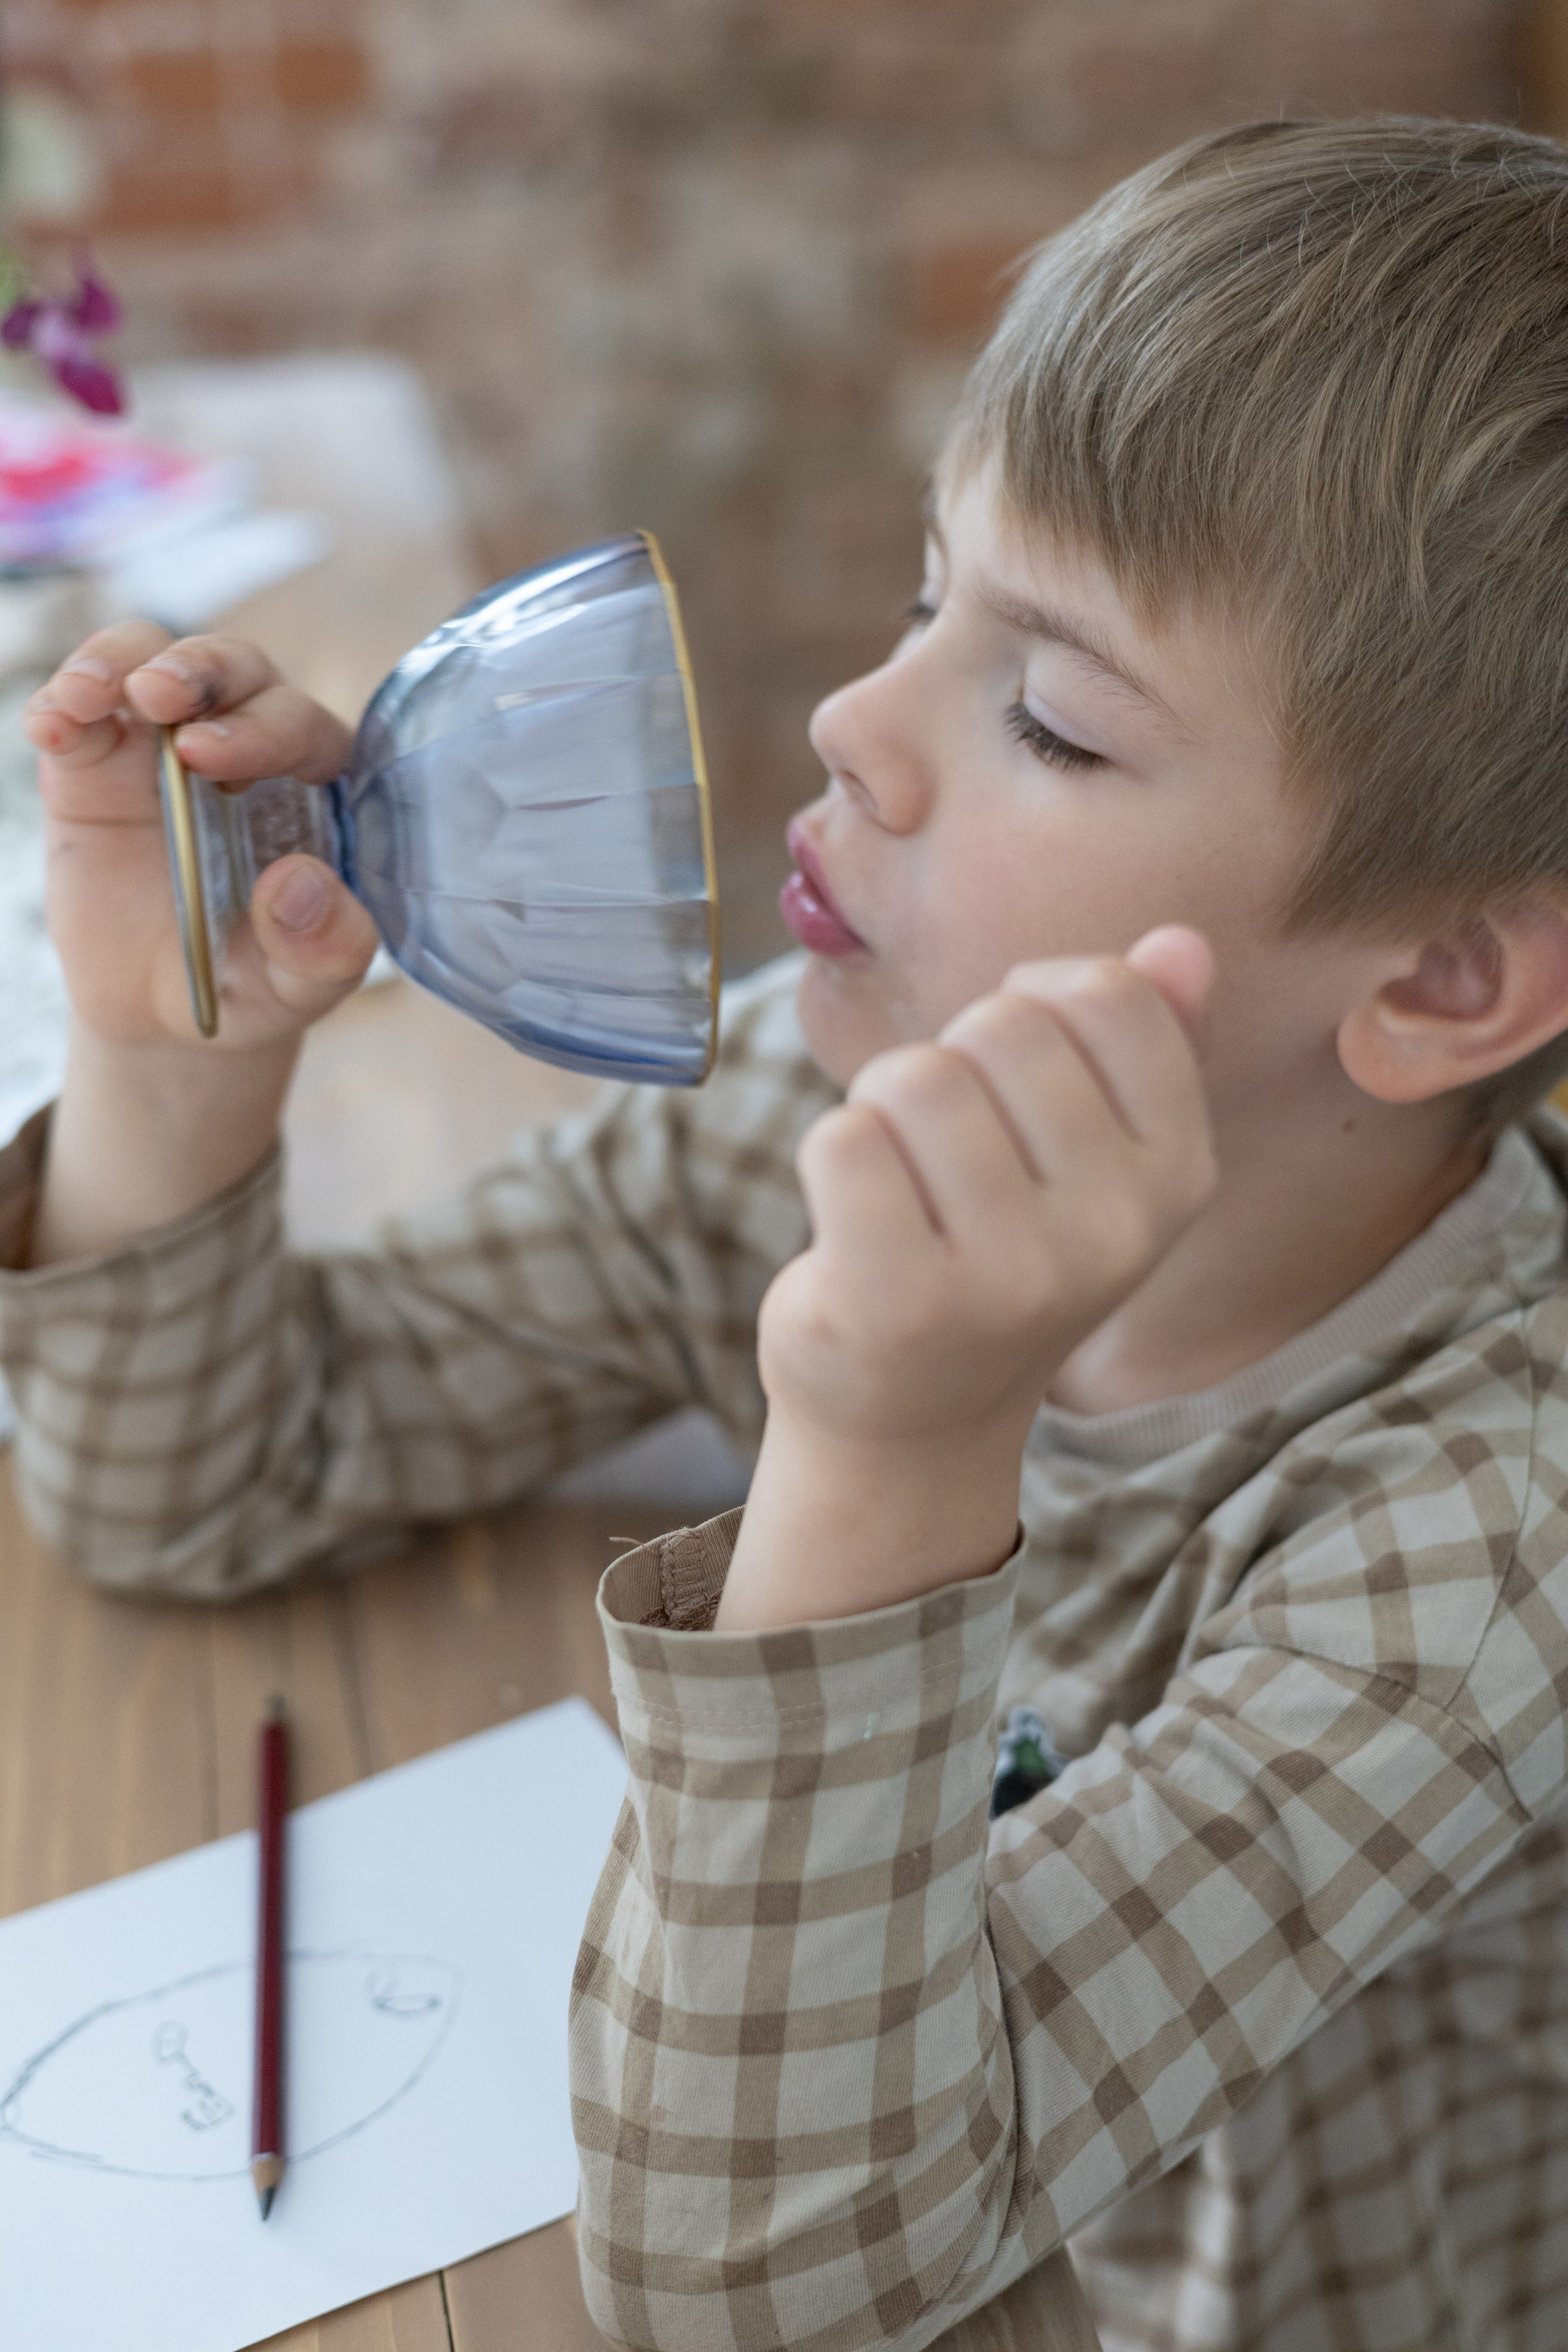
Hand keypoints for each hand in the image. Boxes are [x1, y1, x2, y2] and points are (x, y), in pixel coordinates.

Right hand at [26, 621, 377, 1053]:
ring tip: (85, 694)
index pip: (306, 729)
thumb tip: (301, 882)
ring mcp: (164, 746)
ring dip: (121, 660)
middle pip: (236, 671)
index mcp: (313, 789)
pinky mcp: (95, 762)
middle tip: (160, 697)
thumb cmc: (250, 986)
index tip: (214, 756)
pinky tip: (51, 726)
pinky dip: (62, 703)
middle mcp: (246, 745)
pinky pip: (80, 710)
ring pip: (152, 659)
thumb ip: (322, 946)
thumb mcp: (298, 989)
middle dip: (200, 670)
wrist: (164, 1010)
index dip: (267, 727)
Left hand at [717, 930, 1215, 1628]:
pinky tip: (854, 1225)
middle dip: (952, 1061)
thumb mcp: (1093, 1160)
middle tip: (945, 1155)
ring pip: (915, 1077)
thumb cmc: (998, 1255)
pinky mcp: (897, 1303)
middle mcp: (1111, 1233)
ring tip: (899, 1188)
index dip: (1035, 1002)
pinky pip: (842, 1140)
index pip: (1110, 996)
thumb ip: (1143, 1044)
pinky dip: (830, 1157)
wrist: (914, 1423)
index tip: (1012, 1072)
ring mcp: (1008, 1276)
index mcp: (1178, 1178)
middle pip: (1004, 1026)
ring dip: (883, 1109)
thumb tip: (1180, 943)